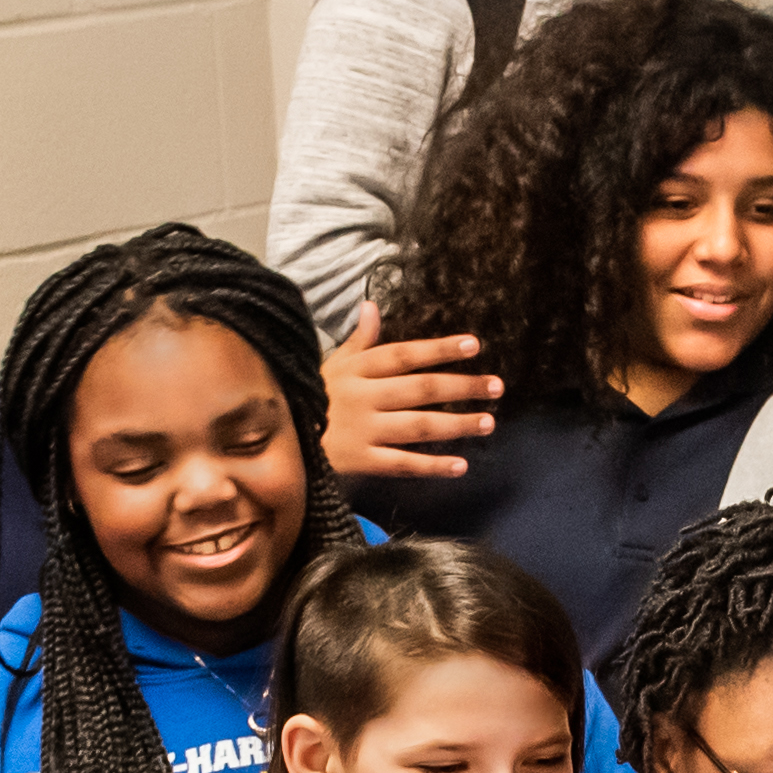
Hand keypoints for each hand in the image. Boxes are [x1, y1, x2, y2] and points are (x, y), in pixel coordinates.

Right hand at [317, 322, 497, 483]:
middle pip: (420, 389)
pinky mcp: (361, 461)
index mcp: (357, 370)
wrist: (276, 439)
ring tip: (488, 422)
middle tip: (496, 386)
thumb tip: (372, 306)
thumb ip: (358, 340)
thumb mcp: (330, 365)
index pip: (404, 355)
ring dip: (455, 424)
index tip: (473, 345)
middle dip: (461, 386)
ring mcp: (363, 430)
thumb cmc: (307, 397)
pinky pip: (402, 464)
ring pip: (418, 426)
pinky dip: (432, 466)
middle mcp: (363, 397)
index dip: (439, 349)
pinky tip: (460, 466)